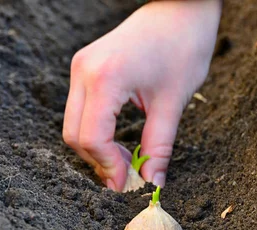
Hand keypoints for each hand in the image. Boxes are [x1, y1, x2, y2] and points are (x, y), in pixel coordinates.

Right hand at [63, 0, 220, 189]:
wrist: (180, 8)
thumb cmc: (183, 46)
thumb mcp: (173, 102)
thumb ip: (159, 148)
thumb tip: (152, 185)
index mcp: (106, 78)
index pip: (93, 138)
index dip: (109, 167)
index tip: (128, 185)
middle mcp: (84, 71)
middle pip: (75, 135)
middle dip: (100, 162)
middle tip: (129, 177)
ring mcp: (81, 68)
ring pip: (74, 125)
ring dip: (97, 149)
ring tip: (128, 160)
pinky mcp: (85, 68)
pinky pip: (80, 111)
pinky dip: (96, 132)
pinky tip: (119, 142)